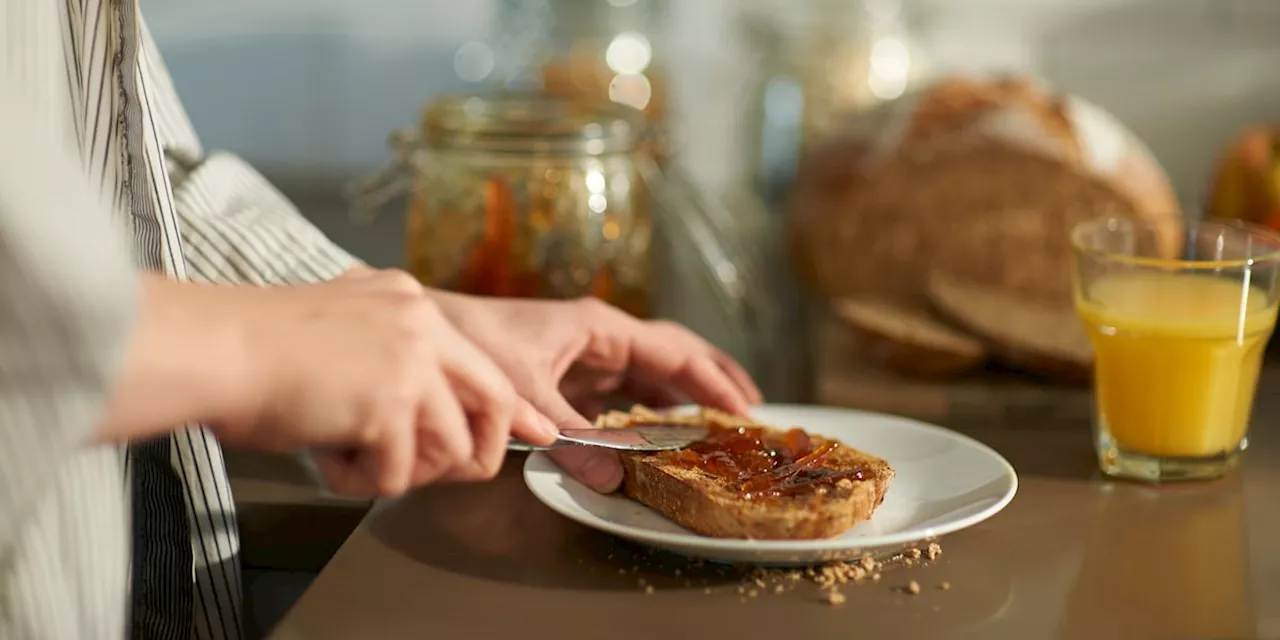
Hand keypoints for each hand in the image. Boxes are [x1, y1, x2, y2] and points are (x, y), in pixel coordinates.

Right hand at [217, 269, 556, 496]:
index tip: (536, 431)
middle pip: (495, 400)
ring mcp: (410, 362)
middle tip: (446, 474)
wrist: (210, 349)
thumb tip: (417, 419)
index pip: (479, 360)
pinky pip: (397, 476)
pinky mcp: (390, 403)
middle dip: (479, 452)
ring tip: (348, 456)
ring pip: (450, 449)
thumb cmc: (251, 352)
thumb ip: (386, 362)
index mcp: (407, 303)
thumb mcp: (339, 336)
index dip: (509, 408)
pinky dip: (357, 481)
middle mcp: (419, 324)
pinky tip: (323, 455)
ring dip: (400, 471)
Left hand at [430, 292, 762, 492]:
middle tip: (749, 411)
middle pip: (674, 353)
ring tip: (719, 419)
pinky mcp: (570, 371)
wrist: (429, 330)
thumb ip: (574, 439)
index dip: (712, 382)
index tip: (743, 411)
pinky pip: (624, 388)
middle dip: (713, 379)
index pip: (674, 352)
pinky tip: (662, 429)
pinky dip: (649, 406)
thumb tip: (617, 479)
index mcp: (600, 328)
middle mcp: (601, 335)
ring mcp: (587, 352)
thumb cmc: (474, 345)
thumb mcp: (528, 396)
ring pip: (651, 370)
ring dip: (685, 393)